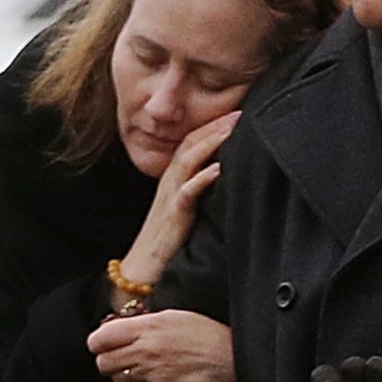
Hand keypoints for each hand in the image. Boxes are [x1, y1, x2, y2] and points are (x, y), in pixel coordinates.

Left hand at [88, 309, 234, 381]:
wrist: (230, 359)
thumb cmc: (204, 334)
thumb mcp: (171, 316)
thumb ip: (140, 323)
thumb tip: (114, 329)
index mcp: (147, 327)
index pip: (99, 339)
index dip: (99, 342)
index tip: (104, 342)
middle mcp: (145, 351)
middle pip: (102, 363)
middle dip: (107, 359)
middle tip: (119, 355)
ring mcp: (151, 374)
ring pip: (116, 379)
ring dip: (122, 374)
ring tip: (139, 367)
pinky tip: (151, 378)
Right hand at [120, 109, 238, 285]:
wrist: (141, 270)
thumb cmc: (166, 242)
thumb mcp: (183, 209)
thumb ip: (197, 190)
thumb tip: (222, 177)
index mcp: (173, 180)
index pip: (191, 142)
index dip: (211, 125)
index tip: (235, 113)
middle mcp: (170, 183)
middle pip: (190, 144)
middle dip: (214, 126)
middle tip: (239, 111)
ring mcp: (170, 198)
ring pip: (187, 161)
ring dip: (210, 143)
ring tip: (231, 129)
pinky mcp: (173, 217)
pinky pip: (187, 193)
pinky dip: (202, 178)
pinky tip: (218, 169)